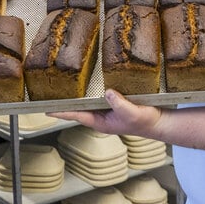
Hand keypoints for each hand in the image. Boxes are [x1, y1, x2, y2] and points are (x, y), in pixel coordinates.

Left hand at [49, 88, 163, 137]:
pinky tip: (87, 81)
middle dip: (66, 102)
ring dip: (77, 95)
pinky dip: (91, 90)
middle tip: (49, 93)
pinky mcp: (113, 102)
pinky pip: (98, 96)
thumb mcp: (132, 112)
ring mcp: (106, 110)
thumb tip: (107, 93)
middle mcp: (100, 116)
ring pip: (87, 101)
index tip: (47, 110)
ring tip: (63, 85)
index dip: (62, 112)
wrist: (158, 121)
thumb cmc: (145, 121)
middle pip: (78, 108)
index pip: (76, 115)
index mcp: (100, 122)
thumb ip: (120, 104)